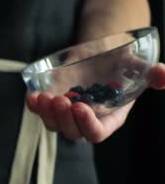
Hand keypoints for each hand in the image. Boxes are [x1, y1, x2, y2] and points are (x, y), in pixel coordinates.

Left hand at [26, 63, 164, 142]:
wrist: (101, 50)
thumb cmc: (123, 62)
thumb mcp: (140, 67)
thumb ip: (154, 74)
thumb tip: (163, 75)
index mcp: (110, 118)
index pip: (96, 133)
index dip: (87, 125)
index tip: (80, 107)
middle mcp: (86, 120)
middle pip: (72, 132)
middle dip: (64, 119)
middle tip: (60, 100)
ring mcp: (67, 113)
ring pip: (54, 124)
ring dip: (46, 114)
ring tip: (43, 97)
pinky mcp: (52, 103)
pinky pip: (40, 112)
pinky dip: (33, 107)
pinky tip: (32, 96)